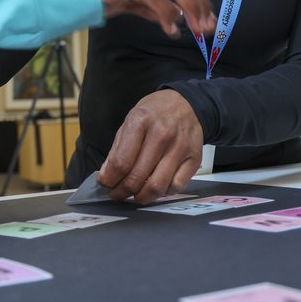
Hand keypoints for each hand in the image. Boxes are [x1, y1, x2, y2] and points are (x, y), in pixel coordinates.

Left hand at [97, 89, 203, 203]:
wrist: (186, 104)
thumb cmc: (155, 113)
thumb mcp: (129, 121)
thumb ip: (117, 149)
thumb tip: (107, 176)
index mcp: (141, 122)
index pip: (121, 162)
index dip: (110, 179)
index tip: (106, 184)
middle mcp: (162, 135)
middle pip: (137, 177)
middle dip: (122, 191)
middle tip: (117, 193)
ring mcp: (180, 147)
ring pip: (157, 187)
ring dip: (142, 197)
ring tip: (134, 195)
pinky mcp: (194, 158)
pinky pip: (176, 187)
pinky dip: (163, 193)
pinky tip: (156, 186)